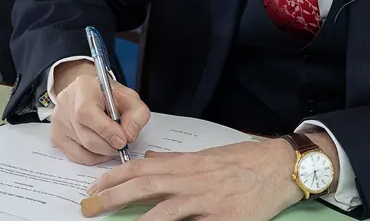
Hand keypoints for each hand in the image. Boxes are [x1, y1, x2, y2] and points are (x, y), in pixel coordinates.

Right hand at [50, 61, 150, 164]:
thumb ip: (136, 114)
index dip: (106, 130)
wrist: (89, 93)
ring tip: (112, 143)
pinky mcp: (56, 136)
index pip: (87, 112)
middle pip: (86, 136)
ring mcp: (58, 121)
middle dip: (109, 146)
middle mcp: (65, 103)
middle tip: (122, 145)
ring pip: (83, 149)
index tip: (123, 140)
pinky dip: (93, 157)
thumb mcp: (129, 98)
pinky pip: (77, 156)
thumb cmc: (109, 96)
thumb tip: (128, 135)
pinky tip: (101, 148)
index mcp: (83, 87)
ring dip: (103, 152)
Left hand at [81, 139, 304, 220]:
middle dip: (112, 197)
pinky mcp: (223, 220)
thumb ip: (178, 160)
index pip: (141, 168)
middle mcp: (192, 181)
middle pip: (144, 188)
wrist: (279, 166)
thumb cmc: (245, 160)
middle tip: (89, 207)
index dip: (115, 177)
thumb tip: (151, 159)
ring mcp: (206, 203)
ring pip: (164, 214)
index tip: (95, 185)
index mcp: (186, 163)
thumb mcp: (207, 155)